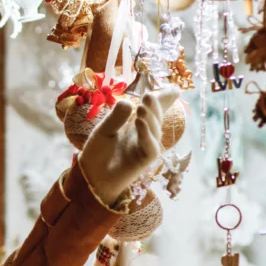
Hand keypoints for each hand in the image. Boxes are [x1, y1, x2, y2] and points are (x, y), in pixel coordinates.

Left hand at [78, 86, 180, 205]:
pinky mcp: (144, 161)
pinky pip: (151, 147)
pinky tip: (139, 123)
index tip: (174, 89)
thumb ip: (115, 117)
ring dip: (150, 118)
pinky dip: (146, 135)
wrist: (91, 177)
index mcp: (137, 126)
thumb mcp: (104, 130)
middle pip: (156, 119)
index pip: (153, 111)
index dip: (164, 100)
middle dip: (156, 106)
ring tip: (141, 107)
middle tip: (149, 94)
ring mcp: (146, 148)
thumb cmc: (98, 153)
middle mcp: (145, 135)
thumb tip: (127, 101)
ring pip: (155, 131)